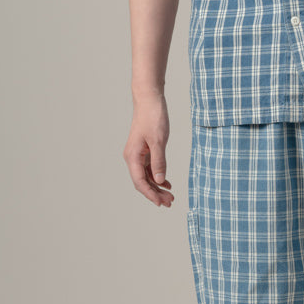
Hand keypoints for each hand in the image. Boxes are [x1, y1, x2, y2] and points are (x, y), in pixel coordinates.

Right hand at [124, 92, 174, 206]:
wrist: (149, 99)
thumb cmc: (153, 117)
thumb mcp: (158, 141)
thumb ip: (159, 162)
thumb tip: (159, 181)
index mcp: (133, 156)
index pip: (140, 182)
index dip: (151, 194)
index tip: (161, 203)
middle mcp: (132, 157)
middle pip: (143, 182)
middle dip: (155, 193)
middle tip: (170, 202)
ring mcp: (138, 154)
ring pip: (146, 176)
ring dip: (157, 186)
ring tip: (170, 196)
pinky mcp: (144, 150)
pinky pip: (149, 168)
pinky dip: (157, 176)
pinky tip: (166, 183)